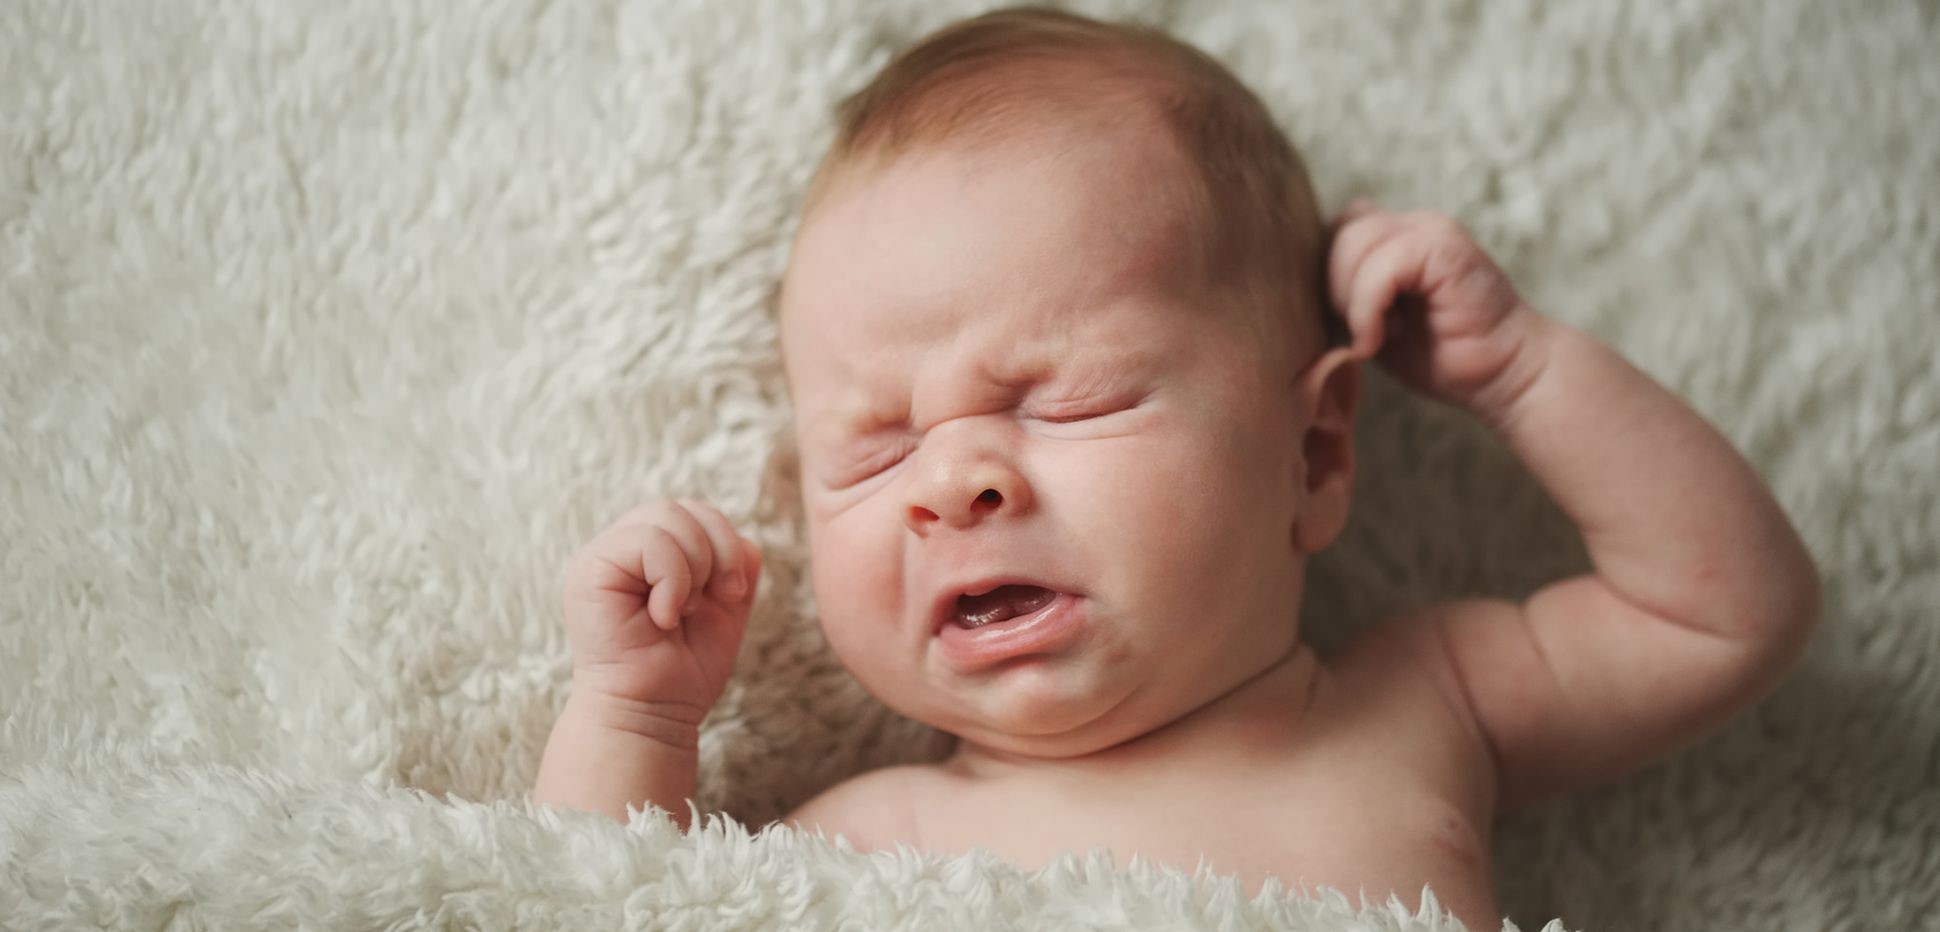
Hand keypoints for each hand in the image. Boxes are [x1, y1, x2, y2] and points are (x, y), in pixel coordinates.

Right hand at [560, 499, 762, 713]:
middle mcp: (622, 547)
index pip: (695, 511)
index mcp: (650, 552)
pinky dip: (672, 580)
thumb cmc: (684, 667)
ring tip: (684, 610)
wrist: (654, 713)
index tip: (733, 593)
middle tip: (715, 599)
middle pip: (682, 507)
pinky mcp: (590, 570)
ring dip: (693, 566)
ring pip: (665, 515)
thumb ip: (735, 562)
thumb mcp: (726, 605)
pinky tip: (663, 617)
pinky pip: (646, 541)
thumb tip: (740, 536)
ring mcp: (602, 555)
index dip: (725, 542)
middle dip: (716, 550)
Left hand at [1327, 201, 1546, 416]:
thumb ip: (1346, 297)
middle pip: (1338, 232)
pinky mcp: (1444, 248)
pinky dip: (1368, 308)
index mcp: (1397, 238)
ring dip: (1350, 300)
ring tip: (1374, 337)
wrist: (1503, 377)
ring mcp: (1431, 230)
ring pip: (1353, 242)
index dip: (1327, 274)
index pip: (1337, 229)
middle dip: (1333, 288)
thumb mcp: (1376, 324)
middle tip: (1359, 333)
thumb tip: (1292, 292)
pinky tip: (1381, 339)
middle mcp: (1413, 225)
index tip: (1343, 323)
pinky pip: (1382, 265)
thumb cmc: (1442, 358)